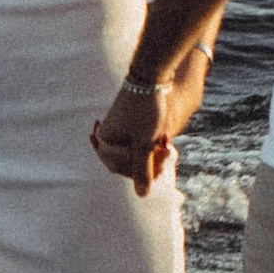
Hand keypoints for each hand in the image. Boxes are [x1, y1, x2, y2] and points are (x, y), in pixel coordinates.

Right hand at [90, 64, 198, 196]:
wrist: (150, 76)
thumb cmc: (146, 110)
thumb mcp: (146, 143)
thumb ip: (143, 170)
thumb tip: (142, 195)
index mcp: (106, 142)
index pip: (123, 169)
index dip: (143, 170)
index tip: (160, 159)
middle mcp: (108, 136)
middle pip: (129, 162)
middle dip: (150, 160)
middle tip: (167, 149)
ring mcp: (117, 129)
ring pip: (135, 151)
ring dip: (152, 151)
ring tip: (166, 140)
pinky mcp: (126, 122)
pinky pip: (138, 141)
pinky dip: (150, 142)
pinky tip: (162, 136)